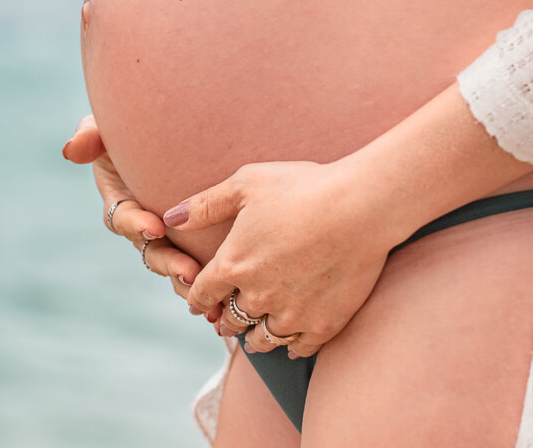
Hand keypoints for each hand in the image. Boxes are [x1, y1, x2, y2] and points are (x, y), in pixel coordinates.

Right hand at [63, 115, 202, 302]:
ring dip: (190, 278)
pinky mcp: (199, 238)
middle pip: (152, 251)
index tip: (154, 227)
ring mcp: (172, 235)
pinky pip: (203, 263)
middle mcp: (145, 223)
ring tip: (209, 289)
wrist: (186, 128)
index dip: (136, 225)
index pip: (123, 219)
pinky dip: (213, 278)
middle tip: (189, 271)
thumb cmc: (139, 124)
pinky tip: (230, 289)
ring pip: (177, 264)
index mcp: (122, 200)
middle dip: (169, 263)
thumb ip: (90, 134)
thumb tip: (70, 150)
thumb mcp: (109, 125)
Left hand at [165, 159, 402, 357]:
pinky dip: (292, 347)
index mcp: (233, 264)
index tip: (199, 304)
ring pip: (263, 340)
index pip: (203, 293)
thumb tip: (171, 218)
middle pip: (232, 320)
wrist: (361, 206)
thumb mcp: (246, 184)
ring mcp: (291, 314)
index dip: (198, 299)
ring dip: (255, 338)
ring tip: (254, 337)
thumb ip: (205, 204)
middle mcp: (257, 295)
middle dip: (226, 319)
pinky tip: (291, 342)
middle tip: (226, 320)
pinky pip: (300, 347)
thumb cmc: (302, 186)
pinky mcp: (324, 323)